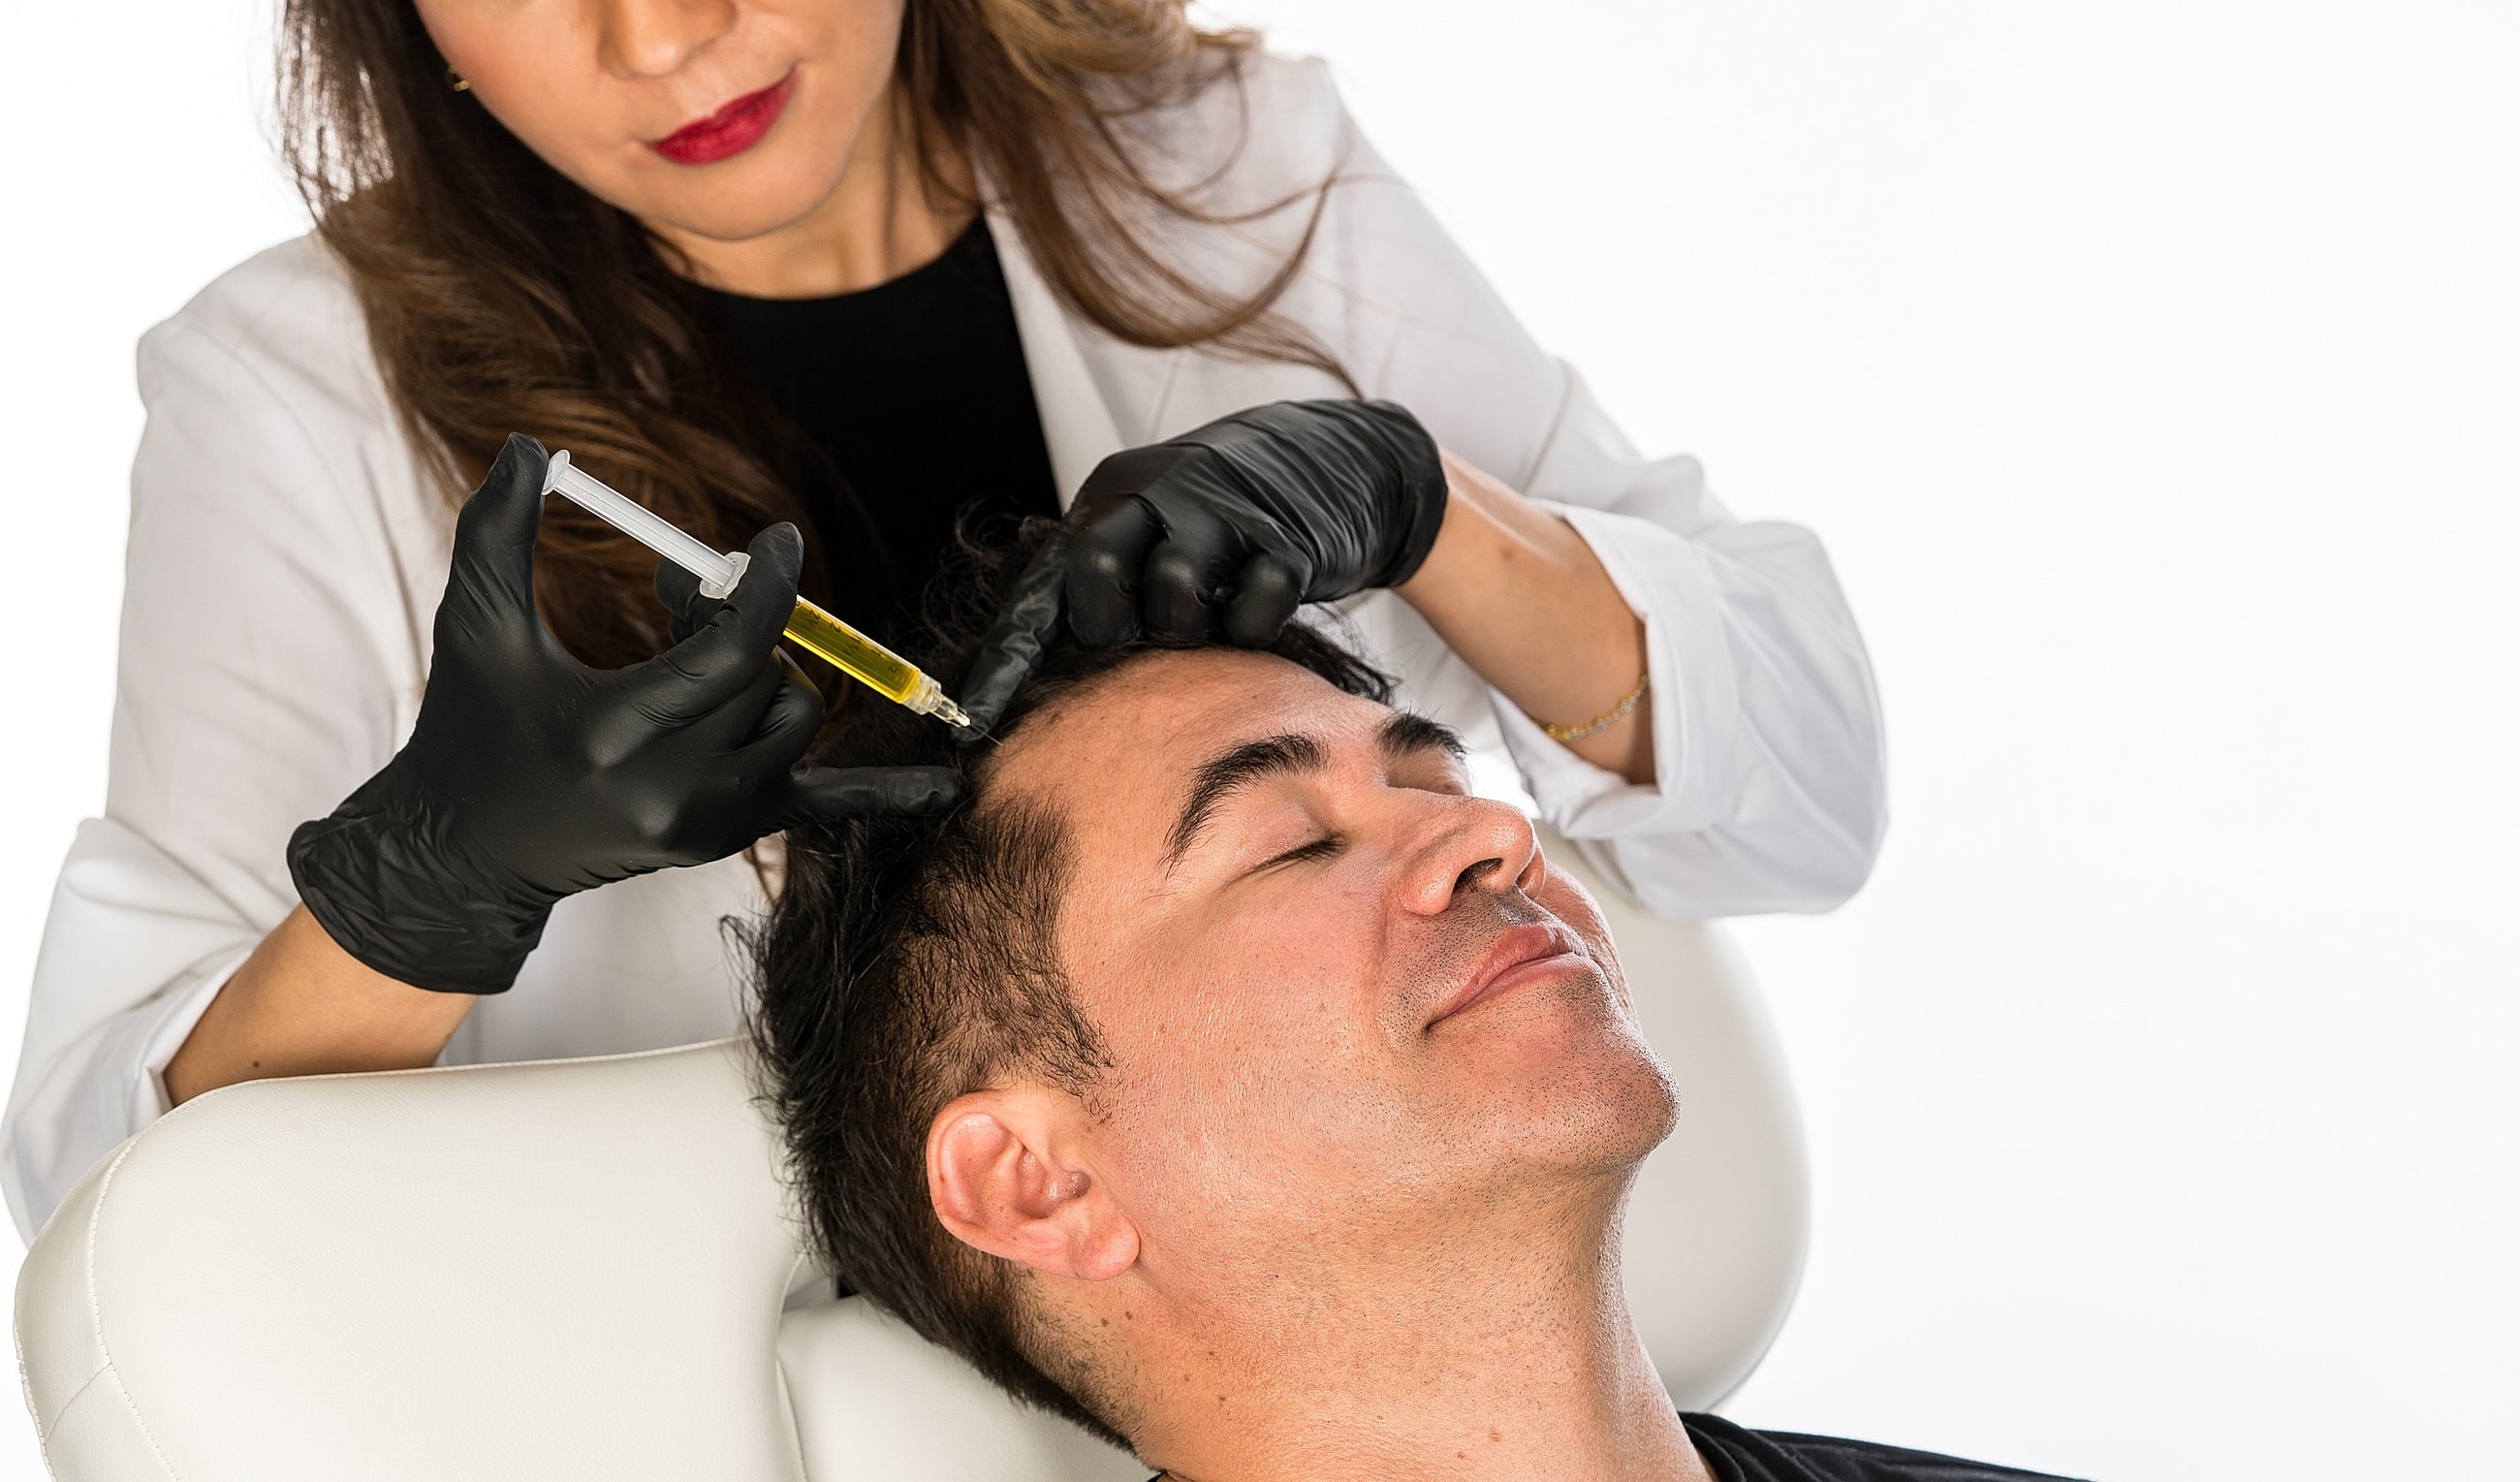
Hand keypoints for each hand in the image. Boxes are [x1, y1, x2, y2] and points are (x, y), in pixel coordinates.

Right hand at [287, 434, 958, 994]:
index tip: (780, 542)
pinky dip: (888, 795)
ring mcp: (709, 822)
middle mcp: (672, 789)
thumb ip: (496, 532)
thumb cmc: (473, 732)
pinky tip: (949, 790)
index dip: (768, 590)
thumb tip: (525, 443)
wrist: (469, 850)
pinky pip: (829, 807)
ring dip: (763, 675)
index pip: (730, 654)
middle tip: (685, 593)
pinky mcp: (730, 837)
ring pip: (793, 719)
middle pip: (763, 678)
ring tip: (697, 663)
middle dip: (735, 620)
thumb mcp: (475, 630)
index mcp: (615, 733)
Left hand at [958, 399, 1447, 730]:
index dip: (1003, 663)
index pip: (1039, 591)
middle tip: (1155, 623)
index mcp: (1110, 495)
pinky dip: (1256, 622)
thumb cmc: (1230, 514)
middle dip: (1118, 627)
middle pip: (1096, 583)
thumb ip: (1107, 578)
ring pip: (1175, 601)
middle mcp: (1154, 493)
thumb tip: (1052, 666)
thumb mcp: (1155, 522)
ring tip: (1219, 600)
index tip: (967, 723)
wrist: (1342, 458)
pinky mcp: (1285, 538)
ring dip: (1195, 625)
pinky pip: (1254, 611)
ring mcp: (1221, 511)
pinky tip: (1266, 593)